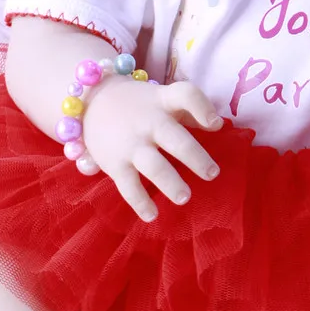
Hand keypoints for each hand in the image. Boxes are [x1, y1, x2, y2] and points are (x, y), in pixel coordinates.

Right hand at [82, 73, 222, 220]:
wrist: (92, 101)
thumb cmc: (140, 105)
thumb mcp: (163, 99)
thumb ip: (190, 110)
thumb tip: (217, 126)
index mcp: (164, 102)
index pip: (185, 95)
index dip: (202, 108)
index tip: (216, 125)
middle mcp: (148, 122)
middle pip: (174, 138)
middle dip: (195, 157)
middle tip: (212, 173)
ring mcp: (130, 144)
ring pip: (153, 166)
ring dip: (170, 183)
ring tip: (184, 198)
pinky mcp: (114, 164)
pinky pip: (128, 186)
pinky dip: (140, 202)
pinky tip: (152, 216)